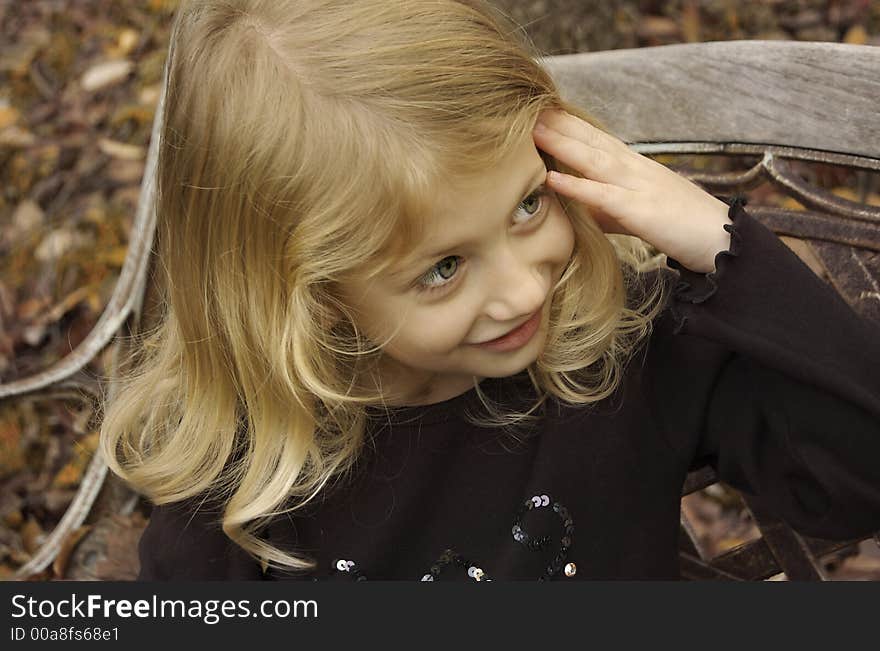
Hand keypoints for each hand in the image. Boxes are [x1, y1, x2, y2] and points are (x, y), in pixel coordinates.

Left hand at [532, 109, 732, 273]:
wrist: (718, 238)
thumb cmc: (676, 226)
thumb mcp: (632, 212)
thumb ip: (602, 207)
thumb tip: (573, 207)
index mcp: (633, 166)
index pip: (596, 137)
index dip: (569, 123)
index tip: (540, 109)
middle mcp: (634, 169)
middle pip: (592, 139)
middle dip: (560, 123)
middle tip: (527, 106)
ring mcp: (638, 186)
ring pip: (594, 159)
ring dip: (562, 144)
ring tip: (533, 131)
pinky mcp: (640, 211)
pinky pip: (603, 196)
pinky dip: (577, 186)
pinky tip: (553, 179)